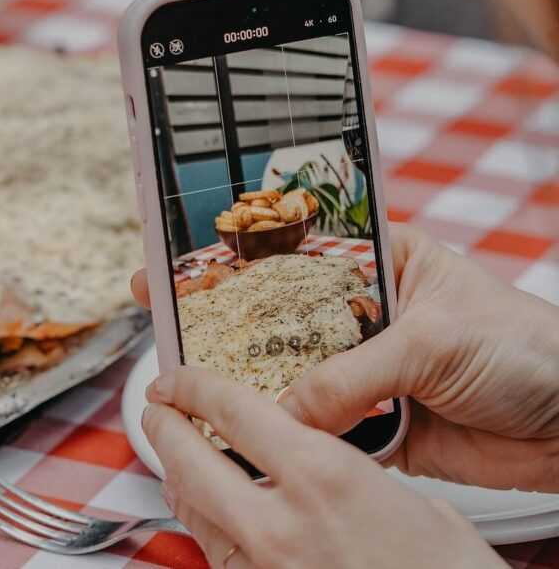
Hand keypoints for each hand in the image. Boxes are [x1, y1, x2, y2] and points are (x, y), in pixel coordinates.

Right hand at [131, 223, 558, 491]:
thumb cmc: (523, 348)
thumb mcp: (431, 341)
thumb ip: (354, 375)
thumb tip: (291, 411)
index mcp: (379, 264)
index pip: (292, 255)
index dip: (234, 258)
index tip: (176, 263)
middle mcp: (365, 312)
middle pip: (284, 318)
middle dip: (229, 324)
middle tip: (168, 324)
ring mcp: (368, 367)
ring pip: (297, 375)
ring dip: (258, 386)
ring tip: (197, 389)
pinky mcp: (379, 419)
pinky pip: (324, 427)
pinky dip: (294, 436)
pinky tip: (255, 436)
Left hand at [143, 366, 503, 568]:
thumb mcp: (428, 514)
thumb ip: (368, 482)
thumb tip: (350, 477)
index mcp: (324, 477)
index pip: (234, 410)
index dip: (193, 385)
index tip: (176, 375)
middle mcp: (282, 522)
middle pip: (191, 460)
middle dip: (164, 426)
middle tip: (156, 406)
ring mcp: (266, 568)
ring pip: (193, 510)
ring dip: (174, 474)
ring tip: (169, 454)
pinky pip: (215, 553)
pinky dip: (199, 523)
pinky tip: (201, 513)